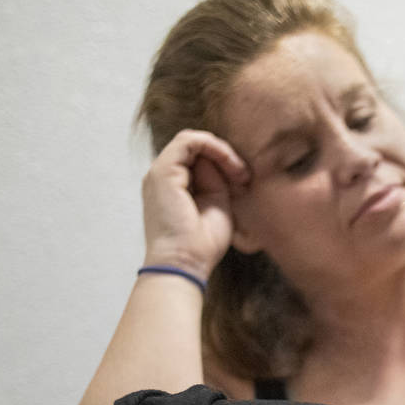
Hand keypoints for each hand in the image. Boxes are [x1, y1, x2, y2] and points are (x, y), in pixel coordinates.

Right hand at [141, 129, 248, 277]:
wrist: (185, 263)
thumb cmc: (201, 244)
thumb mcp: (217, 205)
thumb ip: (216, 180)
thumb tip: (220, 160)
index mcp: (173, 187)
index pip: (198, 159)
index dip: (224, 163)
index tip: (245, 181)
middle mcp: (163, 178)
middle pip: (196, 149)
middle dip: (225, 157)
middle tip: (245, 176)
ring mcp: (160, 173)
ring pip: (192, 141)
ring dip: (221, 151)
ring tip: (239, 171)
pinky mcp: (163, 172)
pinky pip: (189, 141)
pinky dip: (213, 147)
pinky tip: (230, 163)